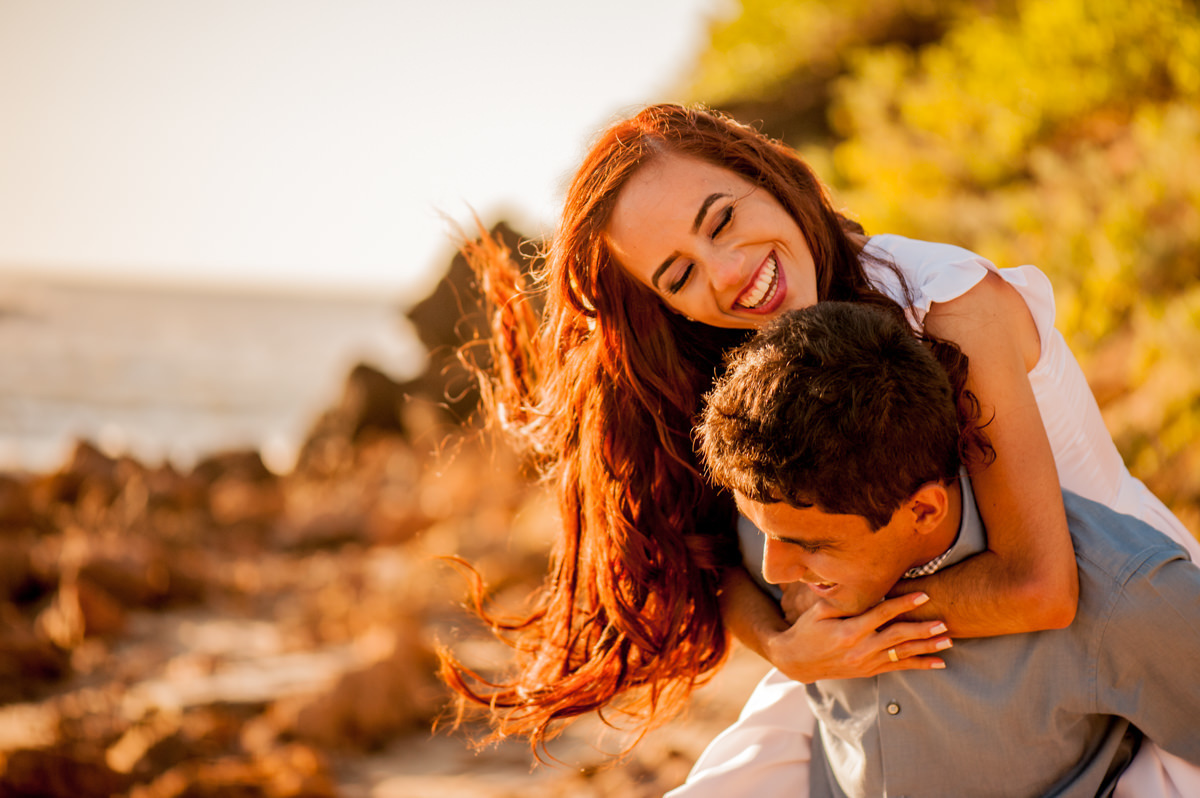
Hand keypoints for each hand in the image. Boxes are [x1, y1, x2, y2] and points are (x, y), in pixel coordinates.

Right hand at [764, 588, 952, 682]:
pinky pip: (899, 668)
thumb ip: (840, 599)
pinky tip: (939, 663)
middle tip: (944, 622)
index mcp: (848, 630)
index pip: (881, 614)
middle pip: (897, 637)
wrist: (796, 661)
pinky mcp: (869, 671)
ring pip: (902, 654)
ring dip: (926, 647)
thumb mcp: (818, 611)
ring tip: (948, 641)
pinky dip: (920, 665)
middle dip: (922, 629)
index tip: (923, 595)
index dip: (903, 604)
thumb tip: (859, 581)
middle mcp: (860, 648)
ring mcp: (866, 662)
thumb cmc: (807, 630)